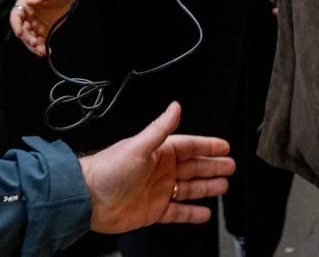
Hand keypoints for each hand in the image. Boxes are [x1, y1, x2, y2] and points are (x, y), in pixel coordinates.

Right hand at [11, 0, 83, 56]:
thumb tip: (30, 2)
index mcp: (24, 5)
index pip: (15, 16)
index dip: (16, 25)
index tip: (19, 34)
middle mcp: (27, 17)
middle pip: (23, 30)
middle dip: (27, 39)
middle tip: (35, 44)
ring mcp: (35, 25)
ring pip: (31, 38)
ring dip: (34, 47)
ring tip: (42, 52)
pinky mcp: (43, 31)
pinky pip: (41, 42)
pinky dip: (43, 48)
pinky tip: (47, 52)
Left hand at [78, 102, 234, 233]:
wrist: (88, 198)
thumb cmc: (107, 169)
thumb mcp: (138, 145)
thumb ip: (160, 128)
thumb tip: (175, 107)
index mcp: (158, 152)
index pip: (189, 146)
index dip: (207, 146)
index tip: (224, 146)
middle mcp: (160, 170)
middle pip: (193, 167)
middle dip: (212, 166)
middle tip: (230, 165)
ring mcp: (157, 190)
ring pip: (189, 188)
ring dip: (206, 187)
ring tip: (223, 186)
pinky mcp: (153, 211)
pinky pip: (178, 212)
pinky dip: (192, 213)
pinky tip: (204, 213)